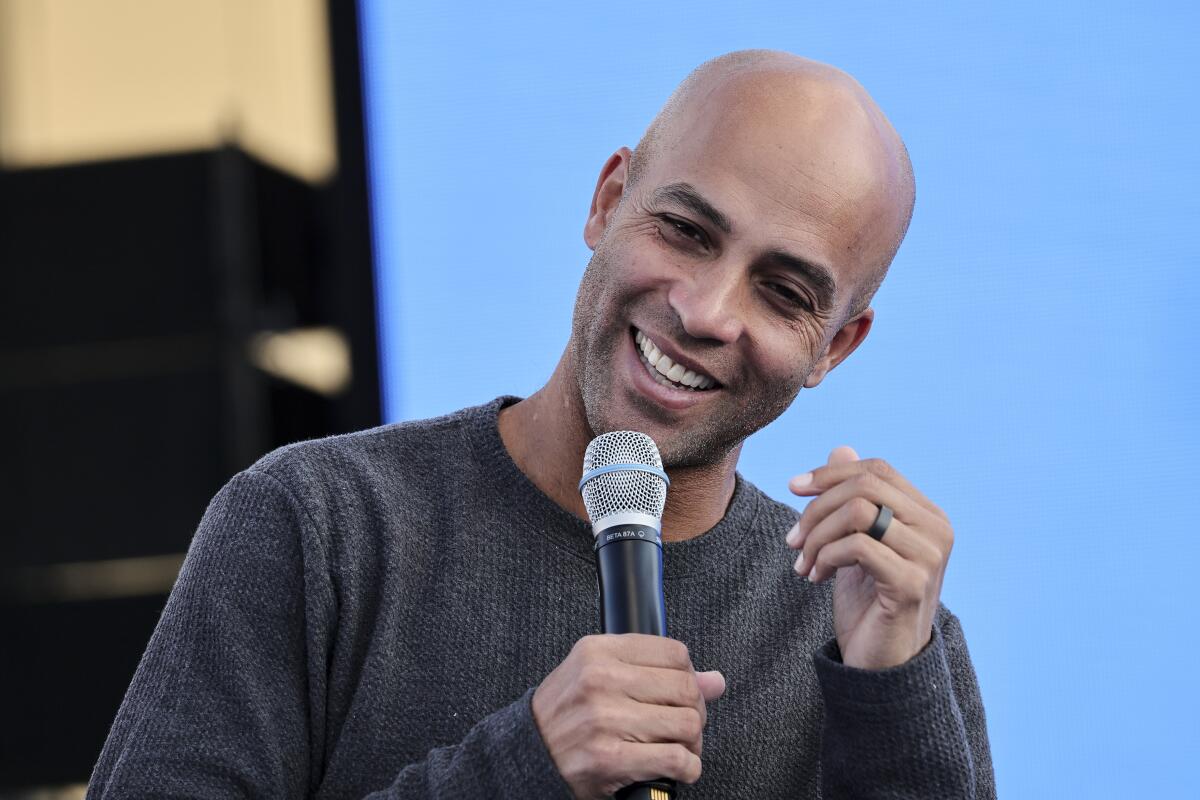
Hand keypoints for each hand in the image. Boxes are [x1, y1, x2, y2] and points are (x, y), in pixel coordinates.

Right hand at [531, 634, 725, 799]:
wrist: (529, 753)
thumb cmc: (567, 712)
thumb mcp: (599, 675)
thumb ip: (654, 671)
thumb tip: (715, 681)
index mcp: (598, 651)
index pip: (674, 652)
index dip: (690, 675)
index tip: (682, 692)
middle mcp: (601, 681)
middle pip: (685, 688)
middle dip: (695, 711)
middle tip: (684, 724)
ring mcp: (605, 720)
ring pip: (686, 724)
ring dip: (692, 742)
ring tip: (679, 746)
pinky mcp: (610, 759)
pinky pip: (676, 760)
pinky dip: (687, 768)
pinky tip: (677, 767)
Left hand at [785, 447, 952, 669]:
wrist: (881, 664)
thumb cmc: (868, 602)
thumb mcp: (854, 542)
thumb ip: (853, 498)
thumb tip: (840, 448)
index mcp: (928, 515)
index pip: (878, 470)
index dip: (831, 473)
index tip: (794, 488)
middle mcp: (937, 530)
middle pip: (865, 486)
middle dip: (817, 508)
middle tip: (793, 540)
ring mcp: (929, 557)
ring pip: (856, 512)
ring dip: (816, 536)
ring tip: (803, 563)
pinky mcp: (912, 584)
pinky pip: (856, 546)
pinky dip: (825, 556)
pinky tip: (816, 577)